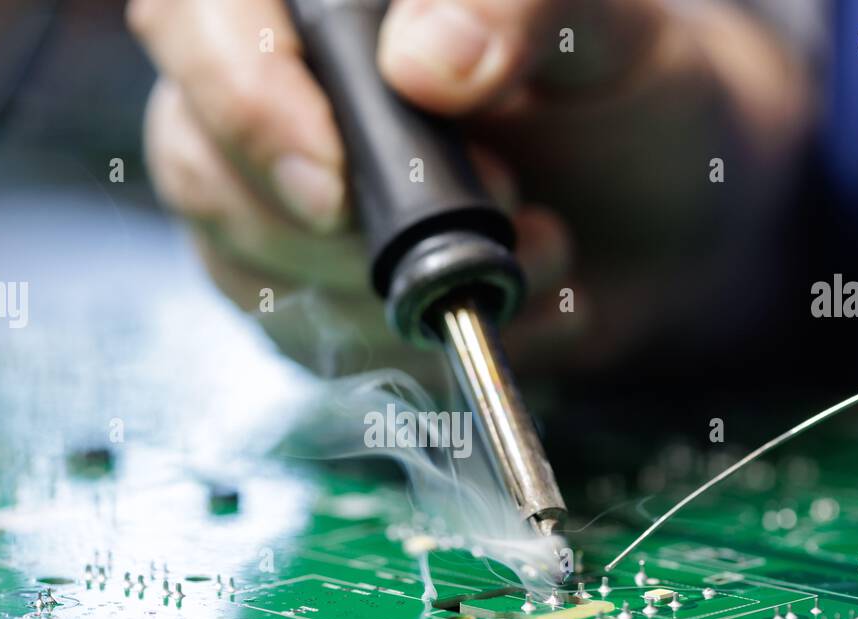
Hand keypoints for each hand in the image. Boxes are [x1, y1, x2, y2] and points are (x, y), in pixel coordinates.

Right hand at [128, 0, 808, 379]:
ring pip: (242, 255)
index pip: (202, 19)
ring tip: (535, 256)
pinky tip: (500, 314)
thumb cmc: (625, 96)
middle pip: (199, 154)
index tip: (333, 187)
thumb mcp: (609, 29)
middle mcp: (276, 85)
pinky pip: (301, 334)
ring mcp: (274, 190)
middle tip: (499, 213)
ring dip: (386, 290)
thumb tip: (426, 61)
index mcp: (326, 3)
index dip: (244, 100)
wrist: (658, 215)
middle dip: (337, 225)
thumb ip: (523, 6)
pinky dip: (402, 346)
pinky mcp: (300, 283)